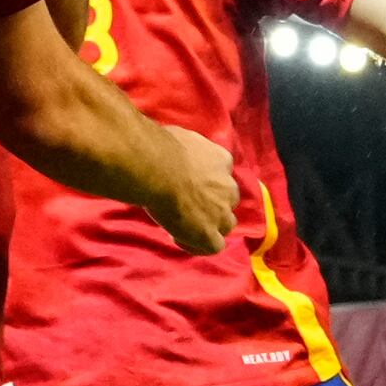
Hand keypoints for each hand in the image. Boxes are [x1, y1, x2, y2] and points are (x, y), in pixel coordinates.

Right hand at [148, 127, 240, 252]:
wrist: (157, 169)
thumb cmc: (160, 148)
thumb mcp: (180, 139)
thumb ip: (186, 150)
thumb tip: (173, 150)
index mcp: (222, 160)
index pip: (221, 174)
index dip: (205, 182)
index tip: (187, 185)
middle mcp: (228, 187)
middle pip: (226, 200)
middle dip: (211, 204)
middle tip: (185, 205)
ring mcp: (222, 213)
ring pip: (226, 224)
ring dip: (208, 225)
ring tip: (183, 224)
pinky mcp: (211, 234)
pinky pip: (213, 246)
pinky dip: (198, 244)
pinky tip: (178, 237)